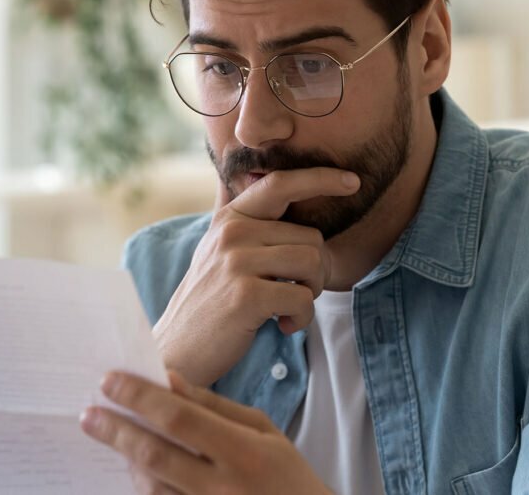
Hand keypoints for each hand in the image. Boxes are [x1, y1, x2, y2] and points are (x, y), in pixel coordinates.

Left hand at [81, 371, 332, 494]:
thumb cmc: (286, 474)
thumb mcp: (263, 430)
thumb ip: (214, 406)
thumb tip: (170, 379)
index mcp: (244, 452)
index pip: (180, 419)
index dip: (141, 398)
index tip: (110, 380)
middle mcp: (222, 487)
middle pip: (155, 454)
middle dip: (116, 430)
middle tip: (88, 411)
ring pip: (150, 485)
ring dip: (124, 457)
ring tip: (107, 431)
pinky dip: (140, 483)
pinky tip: (131, 463)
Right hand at [153, 168, 359, 385]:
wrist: (177, 349)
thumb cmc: (212, 303)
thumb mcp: (223, 253)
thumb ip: (252, 227)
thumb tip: (296, 194)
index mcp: (230, 218)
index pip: (280, 184)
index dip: (319, 179)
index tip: (351, 181)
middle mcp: (232, 233)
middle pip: (311, 237)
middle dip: (317, 270)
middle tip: (297, 293)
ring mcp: (236, 262)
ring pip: (312, 262)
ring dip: (312, 293)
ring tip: (289, 309)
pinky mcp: (246, 296)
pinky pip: (304, 298)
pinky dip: (303, 318)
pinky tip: (282, 326)